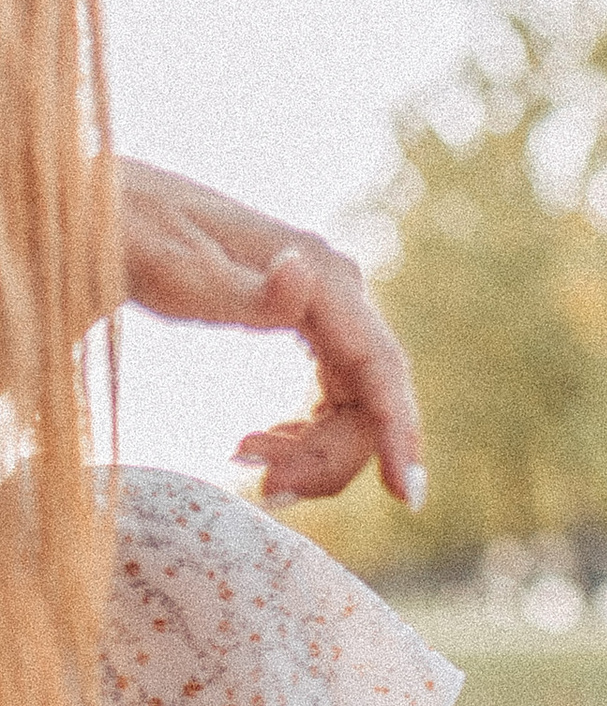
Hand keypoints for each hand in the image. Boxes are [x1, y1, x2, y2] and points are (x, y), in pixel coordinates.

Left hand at [118, 163, 426, 510]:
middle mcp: (332, 287)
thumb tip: (302, 274)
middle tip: (265, 491)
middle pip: (370, 397)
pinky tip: (254, 445)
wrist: (102, 208)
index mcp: (315, 274)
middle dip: (330, 456)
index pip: (378, 366)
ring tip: (244, 462)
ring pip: (354, 403)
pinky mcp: (306, 320)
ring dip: (314, 451)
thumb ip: (241, 288)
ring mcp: (323, 304)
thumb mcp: (173, 271)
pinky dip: (304, 434)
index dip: (396, 433)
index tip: (405, 497)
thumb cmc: (126, 237)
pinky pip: (331, 394)